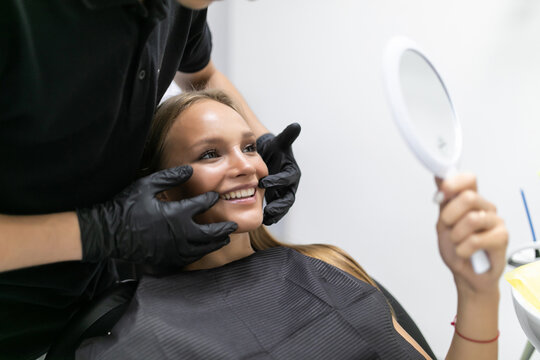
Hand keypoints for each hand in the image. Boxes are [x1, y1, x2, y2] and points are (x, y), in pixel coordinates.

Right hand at [77, 166, 237, 266]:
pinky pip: (189, 259)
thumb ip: (170, 177)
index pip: (202, 205)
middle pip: (210, 233)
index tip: (215, 196)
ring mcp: (174, 250)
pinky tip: (203, 250)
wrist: (107, 234)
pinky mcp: (166, 260)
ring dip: (215, 243)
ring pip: (203, 249)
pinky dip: (200, 254)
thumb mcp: (146, 186)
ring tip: (224, 239)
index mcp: (176, 214)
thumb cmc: (125, 208)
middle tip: (232, 225)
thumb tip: (189, 169)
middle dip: (223, 228)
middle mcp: (180, 234)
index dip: (210, 199)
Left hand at [257, 123, 300, 224]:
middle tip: (268, 210)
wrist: (269, 157)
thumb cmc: (275, 149)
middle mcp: (290, 185)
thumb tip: (296, 125)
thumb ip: (287, 136)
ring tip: (266, 219)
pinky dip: (270, 215)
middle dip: (279, 205)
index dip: (277, 181)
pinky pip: (275, 209)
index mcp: (292, 172)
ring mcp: (283, 193)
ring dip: (275, 214)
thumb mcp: (280, 142)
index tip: (264, 182)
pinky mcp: (276, 198)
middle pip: (288, 198)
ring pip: (282, 207)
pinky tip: (262, 220)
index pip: (287, 178)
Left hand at [435, 174, 507, 293]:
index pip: (469, 179)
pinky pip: (476, 239)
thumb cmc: (456, 248)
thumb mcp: (443, 223)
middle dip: (449, 215)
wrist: (465, 274)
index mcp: (472, 201)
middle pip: (468, 197)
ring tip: (458, 243)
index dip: (454, 182)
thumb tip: (440, 177)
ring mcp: (495, 221)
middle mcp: (485, 208)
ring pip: (472, 219)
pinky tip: (465, 252)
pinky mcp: (502, 237)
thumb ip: (443, 201)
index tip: (442, 192)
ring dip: (456, 235)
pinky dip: (463, 249)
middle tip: (447, 227)